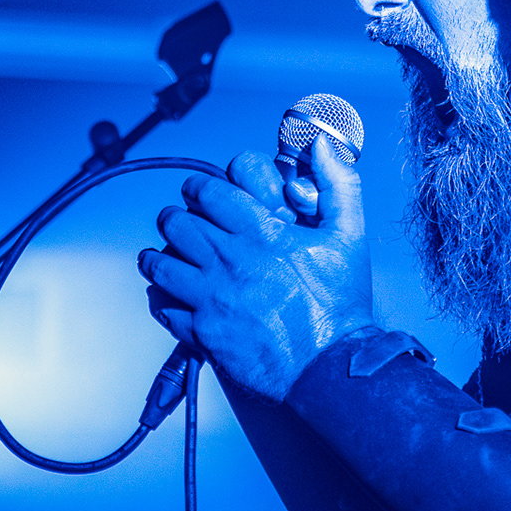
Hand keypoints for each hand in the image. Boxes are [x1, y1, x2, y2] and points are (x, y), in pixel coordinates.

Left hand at [140, 136, 374, 401]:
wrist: (330, 365)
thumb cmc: (341, 303)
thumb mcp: (350, 235)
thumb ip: (338, 184)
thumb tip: (324, 145)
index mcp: (261, 234)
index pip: (209, 192)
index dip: (201, 188)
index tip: (203, 194)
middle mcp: (230, 262)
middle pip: (176, 223)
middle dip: (177, 218)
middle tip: (183, 223)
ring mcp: (212, 297)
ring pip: (160, 262)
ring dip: (160, 255)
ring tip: (168, 255)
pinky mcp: (204, 331)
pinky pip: (163, 306)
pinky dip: (163, 297)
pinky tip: (173, 295)